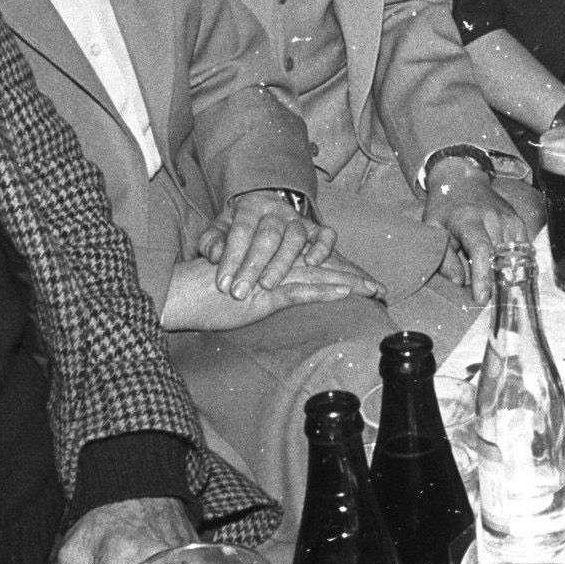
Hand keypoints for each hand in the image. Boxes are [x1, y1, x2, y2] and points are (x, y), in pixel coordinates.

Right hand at [159, 248, 380, 332]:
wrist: (184, 293)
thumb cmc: (207, 296)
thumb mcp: (243, 293)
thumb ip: (264, 293)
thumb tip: (281, 299)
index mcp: (274, 265)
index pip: (316, 267)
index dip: (341, 274)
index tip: (364, 284)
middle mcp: (278, 265)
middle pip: (324, 269)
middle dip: (354, 278)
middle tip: (381, 288)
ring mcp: (273, 277)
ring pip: (319, 276)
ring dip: (349, 283)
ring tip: (373, 289)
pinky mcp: (265, 292)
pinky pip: (300, 290)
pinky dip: (324, 292)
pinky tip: (344, 293)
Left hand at [205, 189, 335, 301]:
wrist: (262, 213)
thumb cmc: (237, 230)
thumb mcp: (218, 231)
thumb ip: (212, 242)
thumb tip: (214, 256)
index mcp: (250, 207)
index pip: (241, 231)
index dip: (231, 258)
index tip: (223, 284)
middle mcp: (277, 210)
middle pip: (268, 236)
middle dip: (253, 266)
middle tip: (240, 292)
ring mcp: (299, 219)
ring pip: (295, 237)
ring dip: (282, 263)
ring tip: (267, 286)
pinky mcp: (316, 229)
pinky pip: (326, 235)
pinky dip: (322, 248)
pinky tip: (312, 264)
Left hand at [423, 169, 534, 298]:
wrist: (462, 179)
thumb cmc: (445, 208)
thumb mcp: (434, 229)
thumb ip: (444, 257)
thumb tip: (458, 283)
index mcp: (468, 220)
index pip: (480, 250)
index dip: (482, 275)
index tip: (481, 297)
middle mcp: (492, 218)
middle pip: (499, 257)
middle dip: (495, 282)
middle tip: (488, 301)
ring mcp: (508, 219)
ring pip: (514, 255)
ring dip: (508, 275)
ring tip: (501, 291)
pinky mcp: (518, 221)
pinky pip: (523, 248)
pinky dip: (519, 263)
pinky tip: (512, 274)